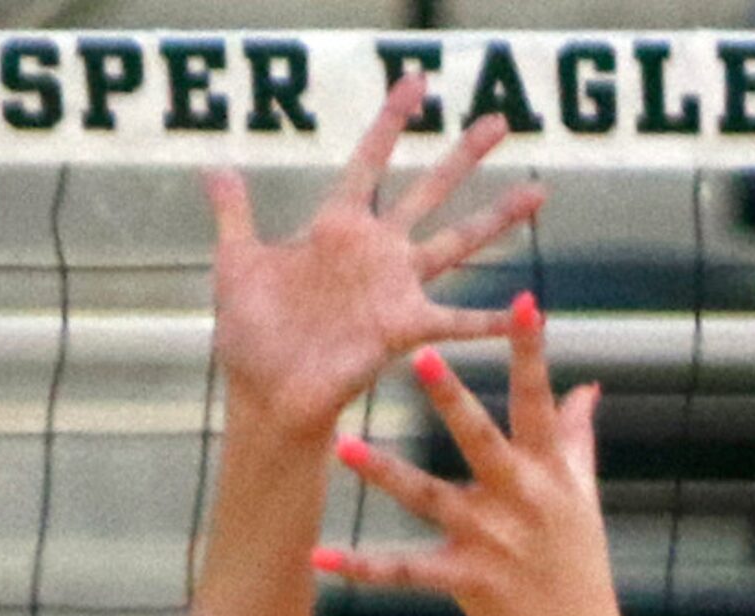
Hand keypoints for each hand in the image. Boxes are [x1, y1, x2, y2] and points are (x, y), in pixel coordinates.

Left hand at [207, 74, 542, 442]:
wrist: (265, 395)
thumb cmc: (250, 338)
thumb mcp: (236, 266)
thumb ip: (234, 215)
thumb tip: (215, 168)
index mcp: (336, 230)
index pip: (370, 162)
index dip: (391, 123)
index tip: (416, 83)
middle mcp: (374, 254)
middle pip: (428, 191)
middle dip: (463, 157)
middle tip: (499, 121)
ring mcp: (393, 289)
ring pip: (457, 241)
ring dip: (498, 218)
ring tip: (539, 191)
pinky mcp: (402, 328)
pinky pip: (455, 322)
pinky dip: (491, 321)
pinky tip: (526, 310)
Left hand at [312, 299, 620, 615]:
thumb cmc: (575, 560)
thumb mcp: (582, 493)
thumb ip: (575, 436)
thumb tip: (587, 387)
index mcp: (546, 470)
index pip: (538, 399)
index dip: (531, 351)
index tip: (525, 301)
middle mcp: (518, 498)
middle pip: (479, 437)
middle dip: (453, 398)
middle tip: (422, 353)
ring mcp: (489, 539)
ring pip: (428, 498)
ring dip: (384, 473)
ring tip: (342, 446)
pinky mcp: (463, 579)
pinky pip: (403, 572)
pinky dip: (361, 568)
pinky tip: (319, 560)